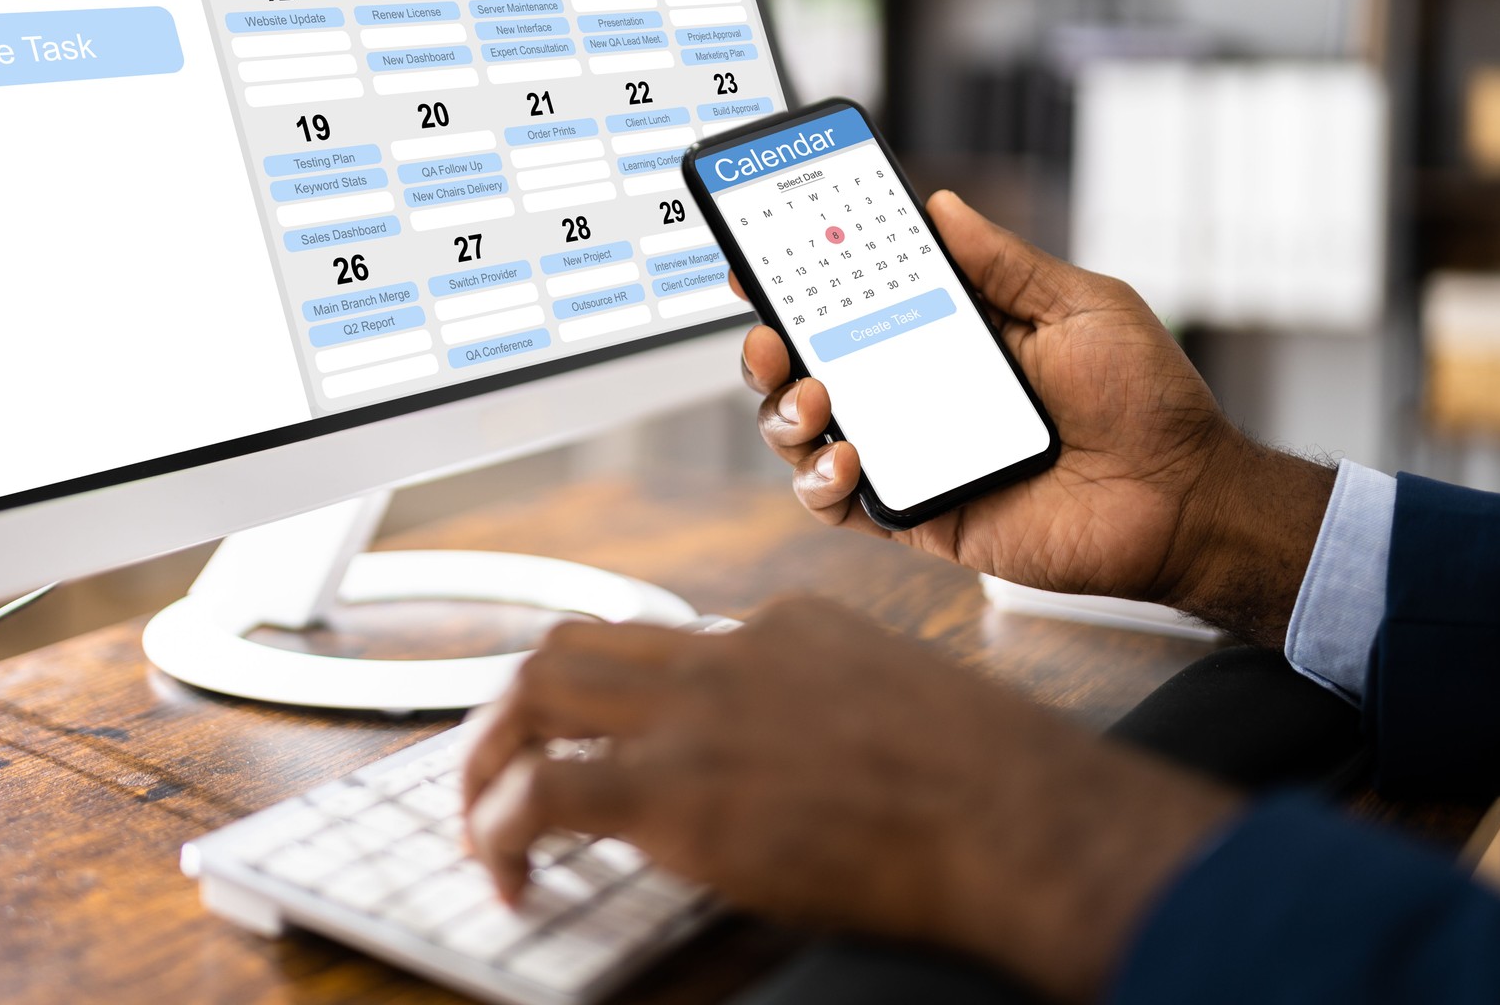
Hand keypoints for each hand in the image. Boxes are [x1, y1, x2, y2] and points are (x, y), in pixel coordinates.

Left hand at [463, 599, 1239, 1003]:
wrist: (1018, 815)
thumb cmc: (996, 778)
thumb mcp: (909, 699)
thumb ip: (835, 704)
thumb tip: (806, 752)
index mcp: (783, 626)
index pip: (660, 642)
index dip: (613, 700)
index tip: (601, 746)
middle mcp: (722, 653)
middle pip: (573, 642)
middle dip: (517, 705)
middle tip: (502, 769)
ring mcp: (691, 715)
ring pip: (536, 689)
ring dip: (490, 755)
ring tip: (481, 824)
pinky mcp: (674, 792)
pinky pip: (544, 793)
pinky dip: (502, 827)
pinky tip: (509, 873)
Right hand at [738, 191, 1334, 643]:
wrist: (1182, 497)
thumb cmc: (1146, 401)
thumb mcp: (1080, 305)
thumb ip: (1005, 262)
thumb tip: (942, 205)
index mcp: (949, 332)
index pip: (854, 299)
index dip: (800, 277)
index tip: (760, 251)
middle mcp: (916, 389)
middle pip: (808, 363)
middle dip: (768, 345)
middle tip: (768, 332)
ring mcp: (910, 452)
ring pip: (805, 431)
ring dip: (784, 409)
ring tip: (814, 394)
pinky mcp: (916, 514)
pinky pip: (837, 503)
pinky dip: (821, 480)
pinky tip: (848, 455)